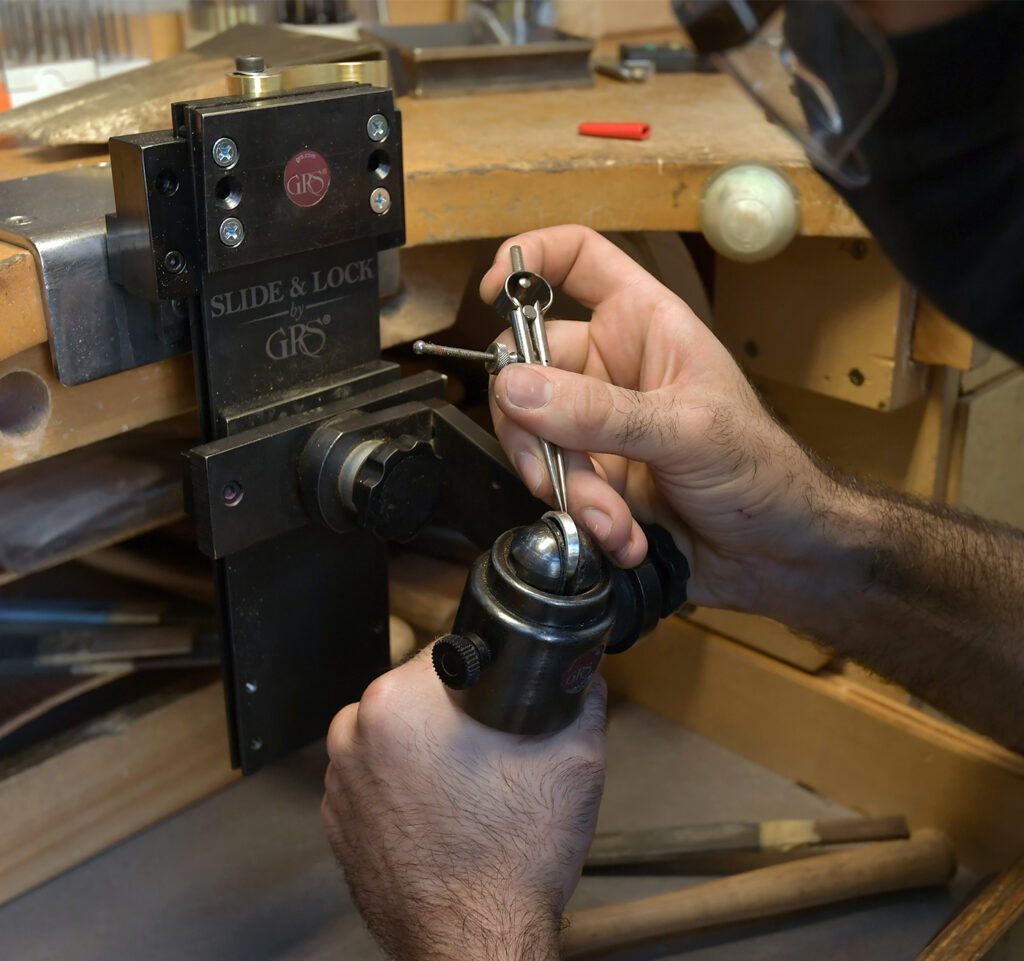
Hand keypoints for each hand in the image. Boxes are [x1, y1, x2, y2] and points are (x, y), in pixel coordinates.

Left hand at [322, 646, 606, 960]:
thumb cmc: (515, 857)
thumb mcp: (575, 759)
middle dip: (454, 713)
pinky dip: (402, 786)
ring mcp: (338, 779)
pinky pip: (376, 777)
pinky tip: (440, 813)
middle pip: (417, 694)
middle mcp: (354, 732)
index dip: (486, 672)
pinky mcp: (337, 818)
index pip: (447, 652)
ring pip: (395, 735)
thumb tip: (581, 671)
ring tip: (467, 788)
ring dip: (425, 748)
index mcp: (399, 702)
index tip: (503, 701)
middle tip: (493, 752)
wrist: (475, 943)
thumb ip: (579, 697)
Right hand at [481, 225, 834, 614]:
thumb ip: (598, 412)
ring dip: (565, 485)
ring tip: (608, 517)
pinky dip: (582, 516)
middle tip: (550, 467)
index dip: (532, 260)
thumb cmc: (761, 469)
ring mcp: (597, 425)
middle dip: (533, 425)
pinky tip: (620, 534)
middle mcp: (611, 367)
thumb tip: (516, 388)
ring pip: (534, 436)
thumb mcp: (685, 429)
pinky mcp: (593, 478)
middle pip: (528, 364)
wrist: (776, 552)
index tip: (492, 289)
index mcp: (644, 324)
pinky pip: (556, 487)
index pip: (579, 260)